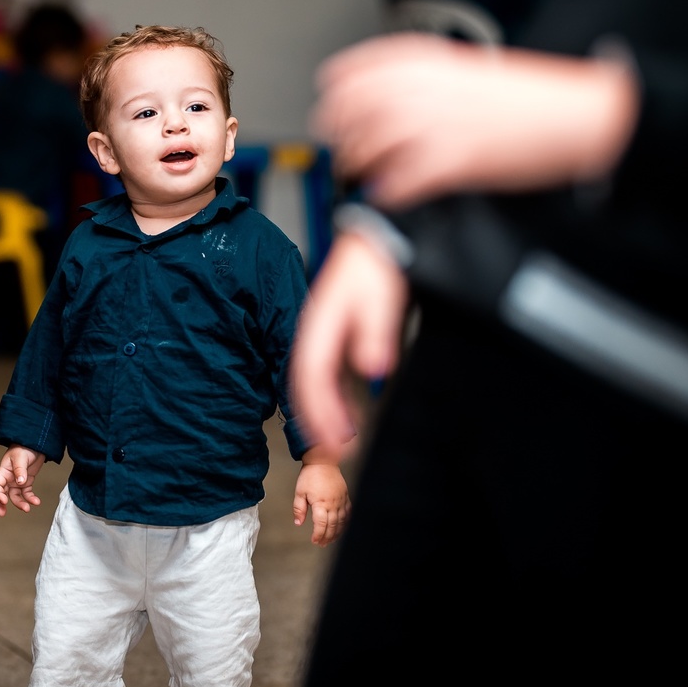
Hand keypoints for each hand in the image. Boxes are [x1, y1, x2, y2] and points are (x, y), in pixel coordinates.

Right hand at [0, 446, 46, 516]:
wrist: (35, 444)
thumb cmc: (24, 448)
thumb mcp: (20, 457)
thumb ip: (20, 470)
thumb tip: (20, 482)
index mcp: (3, 471)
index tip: (3, 500)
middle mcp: (8, 478)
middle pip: (3, 493)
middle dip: (1, 503)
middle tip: (2, 513)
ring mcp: (17, 481)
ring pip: (15, 496)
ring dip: (20, 503)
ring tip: (27, 508)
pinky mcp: (26, 482)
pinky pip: (27, 493)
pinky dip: (31, 498)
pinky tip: (36, 501)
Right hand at [290, 233, 408, 462]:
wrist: (377, 235)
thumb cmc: (378, 258)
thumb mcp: (383, 289)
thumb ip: (377, 328)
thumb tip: (372, 367)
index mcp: (321, 321)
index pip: (311, 372)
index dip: (320, 409)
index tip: (334, 440)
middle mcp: (315, 328)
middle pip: (304, 380)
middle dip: (315, 417)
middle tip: (332, 451)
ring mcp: (322, 329)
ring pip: (310, 377)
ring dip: (320, 409)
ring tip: (334, 438)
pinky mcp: (333, 330)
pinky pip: (322, 368)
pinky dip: (327, 394)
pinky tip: (341, 408)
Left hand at [292, 462, 350, 546]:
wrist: (323, 462)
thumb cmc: (310, 476)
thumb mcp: (299, 492)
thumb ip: (299, 509)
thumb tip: (298, 523)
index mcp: (320, 503)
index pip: (321, 524)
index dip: (318, 535)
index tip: (315, 541)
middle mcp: (333, 504)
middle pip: (332, 526)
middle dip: (327, 537)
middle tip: (322, 544)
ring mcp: (341, 501)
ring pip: (341, 522)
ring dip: (337, 533)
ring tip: (331, 540)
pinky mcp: (346, 497)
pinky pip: (348, 513)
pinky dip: (345, 523)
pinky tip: (342, 527)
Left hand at [309, 33, 637, 208]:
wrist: (575, 115)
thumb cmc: (529, 98)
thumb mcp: (465, 70)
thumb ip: (422, 81)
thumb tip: (384, 101)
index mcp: (426, 61)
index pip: (353, 72)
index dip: (334, 95)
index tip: (328, 107)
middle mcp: (423, 89)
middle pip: (351, 113)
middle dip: (338, 135)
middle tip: (338, 148)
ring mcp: (434, 125)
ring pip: (368, 148)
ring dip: (357, 165)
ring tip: (358, 175)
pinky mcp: (450, 162)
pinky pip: (398, 181)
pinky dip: (387, 192)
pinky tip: (387, 194)